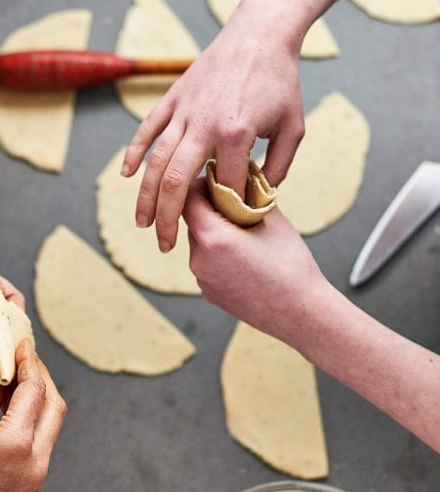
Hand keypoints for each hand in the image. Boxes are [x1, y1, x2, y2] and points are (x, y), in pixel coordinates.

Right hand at [0, 342, 66, 491]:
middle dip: (41, 377)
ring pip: (51, 426)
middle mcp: (34, 464)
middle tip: (20, 357)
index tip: (20, 344)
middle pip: (54, 406)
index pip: (35, 390)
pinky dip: (32, 421)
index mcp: (15, 445)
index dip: (28, 362)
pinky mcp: (28, 488)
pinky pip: (41, 445)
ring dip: (39, 399)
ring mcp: (35, 479)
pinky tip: (11, 406)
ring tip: (14, 377)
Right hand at [122, 0, 304, 251]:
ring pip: (156, 161)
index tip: (225, 225)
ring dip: (147, 196)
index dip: (225, 210)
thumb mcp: (292, 128)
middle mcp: (205, 124)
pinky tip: (128, 177)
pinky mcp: (174, 98)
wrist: (260, 34)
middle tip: (165, 245)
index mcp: (236, 134)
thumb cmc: (280, 83)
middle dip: (169, 219)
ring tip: (143, 223)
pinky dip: (135, 153)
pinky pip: (148, 130)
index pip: (225, 186)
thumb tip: (257, 198)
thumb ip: (276, 168)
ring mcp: (185, 111)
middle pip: (177, 182)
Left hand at [183, 180, 327, 343]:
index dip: (201, 186)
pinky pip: (206, 263)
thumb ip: (251, 195)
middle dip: (209, 209)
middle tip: (234, 203)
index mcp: (214, 238)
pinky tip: (244, 257)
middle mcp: (199, 259)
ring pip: (198, 243)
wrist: (301, 314)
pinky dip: (218, 254)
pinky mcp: (208, 293)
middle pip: (192, 221)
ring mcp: (201, 279)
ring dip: (213, 232)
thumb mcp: (274, 220)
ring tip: (243, 233)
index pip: (189, 199)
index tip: (217, 180)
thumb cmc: (292, 266)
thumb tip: (242, 177)